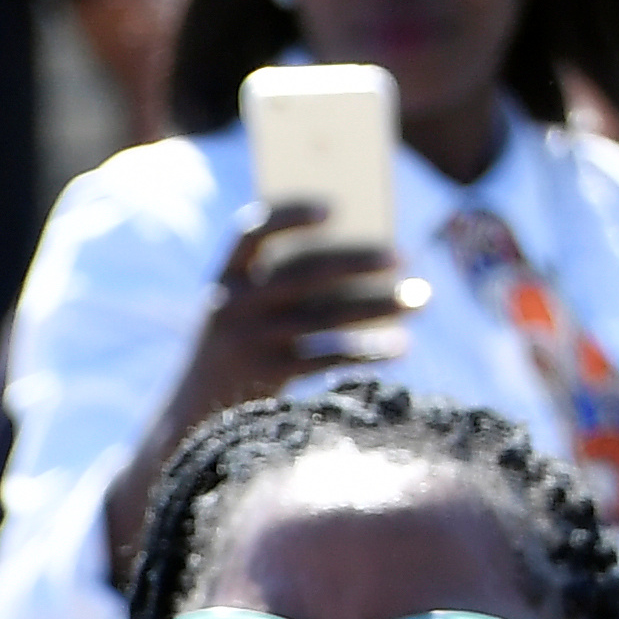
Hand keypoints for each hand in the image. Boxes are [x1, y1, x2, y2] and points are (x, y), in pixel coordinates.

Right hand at [180, 202, 420, 420]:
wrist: (197, 411)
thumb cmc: (243, 345)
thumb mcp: (250, 309)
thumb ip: (291, 283)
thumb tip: (369, 263)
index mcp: (224, 277)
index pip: (252, 233)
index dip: (289, 215)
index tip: (334, 208)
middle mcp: (231, 305)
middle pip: (304, 272)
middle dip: (359, 261)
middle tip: (405, 255)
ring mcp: (246, 341)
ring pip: (326, 316)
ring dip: (380, 306)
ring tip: (421, 299)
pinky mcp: (265, 376)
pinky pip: (328, 356)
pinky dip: (369, 352)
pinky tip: (401, 347)